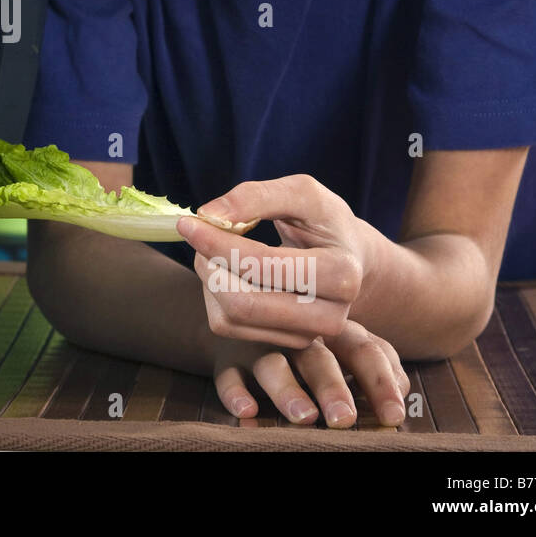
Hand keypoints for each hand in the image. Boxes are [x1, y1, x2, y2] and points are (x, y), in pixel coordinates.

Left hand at [179, 174, 377, 348]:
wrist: (348, 255)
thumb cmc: (322, 220)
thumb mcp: (302, 193)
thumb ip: (257, 196)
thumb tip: (208, 214)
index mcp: (342, 274)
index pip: (263, 265)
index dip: (218, 243)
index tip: (188, 223)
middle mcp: (330, 316)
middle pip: (244, 304)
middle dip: (209, 265)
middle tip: (198, 236)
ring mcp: (308, 336)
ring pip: (231, 319)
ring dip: (209, 280)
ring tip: (213, 252)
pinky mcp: (286, 343)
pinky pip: (228, 327)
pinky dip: (214, 297)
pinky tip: (225, 273)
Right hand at [211, 320, 410, 427]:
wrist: (245, 308)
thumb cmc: (311, 342)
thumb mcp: (344, 346)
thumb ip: (376, 364)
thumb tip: (402, 389)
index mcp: (333, 328)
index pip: (362, 349)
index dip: (379, 382)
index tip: (393, 416)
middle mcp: (296, 333)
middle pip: (316, 357)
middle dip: (332, 388)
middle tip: (345, 419)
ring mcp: (259, 342)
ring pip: (271, 363)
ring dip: (287, 390)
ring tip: (303, 417)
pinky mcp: (228, 356)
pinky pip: (228, 374)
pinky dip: (234, 393)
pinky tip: (247, 412)